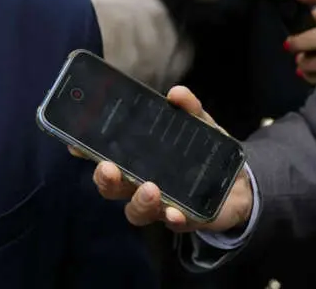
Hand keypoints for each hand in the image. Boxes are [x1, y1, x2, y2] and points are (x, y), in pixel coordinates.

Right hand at [82, 86, 252, 232]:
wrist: (240, 182)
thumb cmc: (206, 151)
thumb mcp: (200, 124)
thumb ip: (189, 108)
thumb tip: (177, 93)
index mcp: (136, 158)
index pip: (103, 155)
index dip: (85, 152)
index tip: (75, 145)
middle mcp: (139, 183)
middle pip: (111, 187)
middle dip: (105, 179)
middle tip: (109, 168)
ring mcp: (159, 204)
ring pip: (135, 210)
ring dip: (138, 200)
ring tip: (150, 188)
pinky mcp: (184, 219)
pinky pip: (172, 223)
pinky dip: (171, 218)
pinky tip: (175, 212)